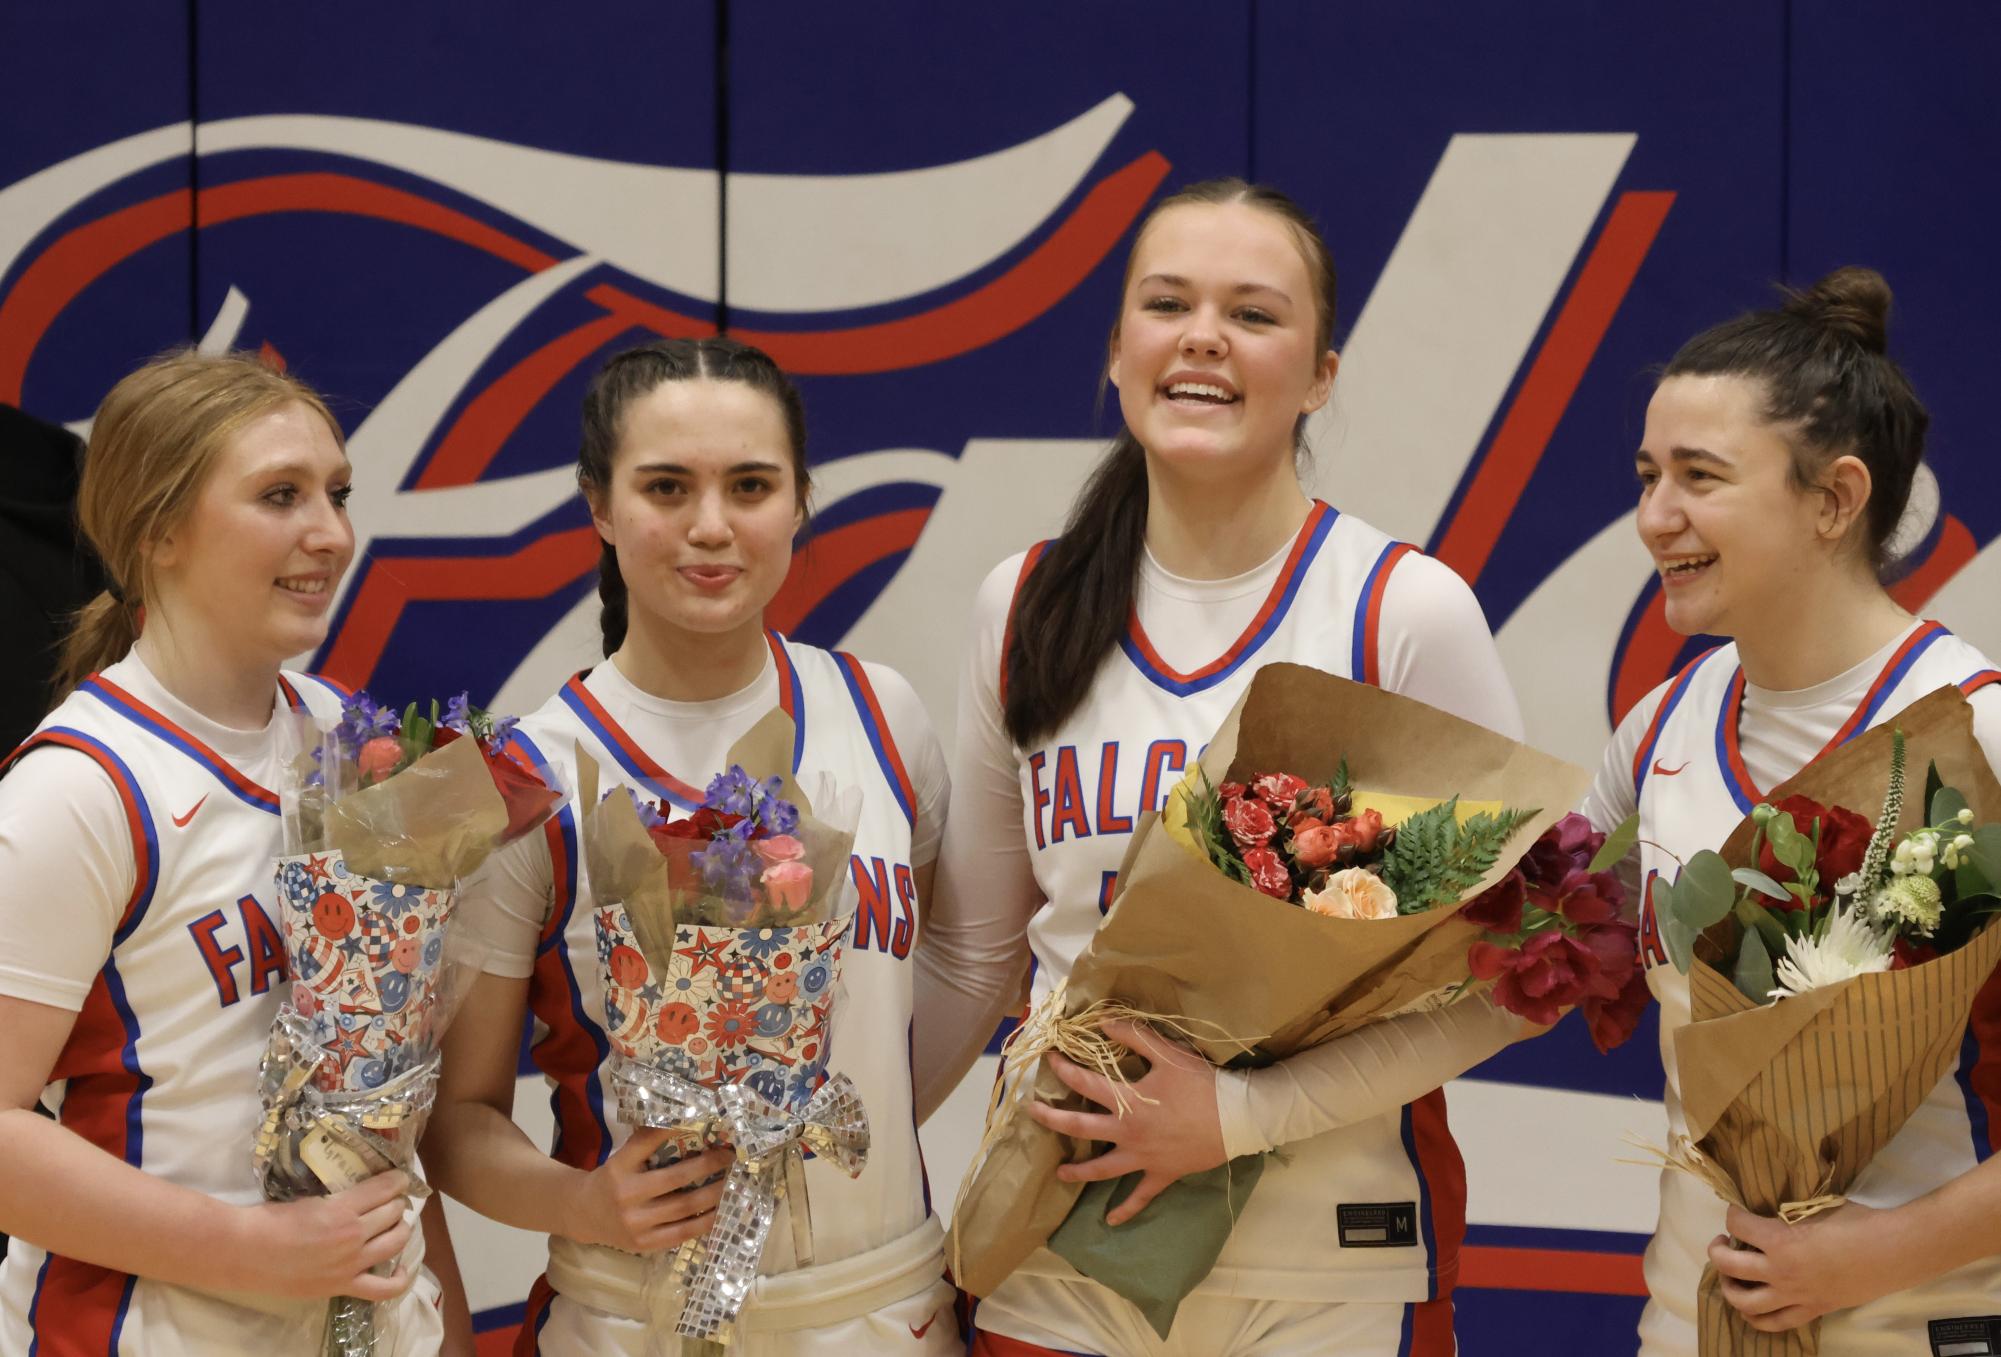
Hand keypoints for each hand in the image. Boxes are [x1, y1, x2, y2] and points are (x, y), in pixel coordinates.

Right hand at [229, 1170, 417, 1300]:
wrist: (244, 1253)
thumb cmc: (269, 1220)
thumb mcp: (309, 1198)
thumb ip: (337, 1198)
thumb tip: (356, 1194)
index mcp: (342, 1209)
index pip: (384, 1189)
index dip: (397, 1182)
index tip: (400, 1179)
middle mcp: (352, 1235)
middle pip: (392, 1214)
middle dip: (397, 1203)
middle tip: (393, 1201)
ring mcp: (350, 1264)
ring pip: (395, 1243)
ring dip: (401, 1229)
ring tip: (396, 1224)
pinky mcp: (342, 1286)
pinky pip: (383, 1288)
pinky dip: (400, 1279)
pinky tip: (402, 1268)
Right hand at [564, 1130, 732, 1252]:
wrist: (583, 1215)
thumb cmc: (611, 1180)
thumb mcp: (621, 1157)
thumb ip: (646, 1142)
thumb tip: (687, 1119)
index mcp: (619, 1167)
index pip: (648, 1141)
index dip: (675, 1129)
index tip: (703, 1119)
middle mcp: (626, 1195)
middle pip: (676, 1177)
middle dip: (708, 1165)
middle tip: (730, 1155)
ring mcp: (636, 1223)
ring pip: (685, 1207)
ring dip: (714, 1194)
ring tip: (734, 1182)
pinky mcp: (645, 1244)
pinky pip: (682, 1233)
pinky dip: (706, 1222)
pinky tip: (722, 1211)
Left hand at [1025, 1018, 1225, 1226]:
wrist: (1236, 1118)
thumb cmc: (1201, 1084)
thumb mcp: (1167, 1054)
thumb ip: (1134, 1035)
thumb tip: (1103, 1022)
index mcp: (1126, 1102)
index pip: (1084, 1084)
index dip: (1064, 1070)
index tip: (1049, 1060)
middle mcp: (1127, 1133)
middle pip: (1080, 1128)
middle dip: (1052, 1120)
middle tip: (1032, 1114)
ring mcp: (1142, 1158)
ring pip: (1102, 1169)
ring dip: (1079, 1172)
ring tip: (1060, 1174)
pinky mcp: (1161, 1174)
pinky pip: (1141, 1196)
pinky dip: (1126, 1209)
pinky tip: (1111, 1221)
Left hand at [1709, 1201, 1900, 1331]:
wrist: (1893, 1251)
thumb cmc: (1857, 1222)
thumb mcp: (1816, 1207)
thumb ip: (1789, 1211)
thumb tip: (1772, 1206)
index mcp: (1780, 1240)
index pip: (1737, 1225)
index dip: (1732, 1214)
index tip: (1735, 1212)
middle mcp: (1781, 1271)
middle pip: (1728, 1266)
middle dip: (1716, 1252)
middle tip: (1722, 1242)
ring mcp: (1796, 1295)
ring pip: (1745, 1302)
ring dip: (1729, 1288)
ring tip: (1730, 1276)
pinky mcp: (1813, 1310)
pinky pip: (1776, 1323)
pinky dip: (1757, 1318)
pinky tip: (1751, 1309)